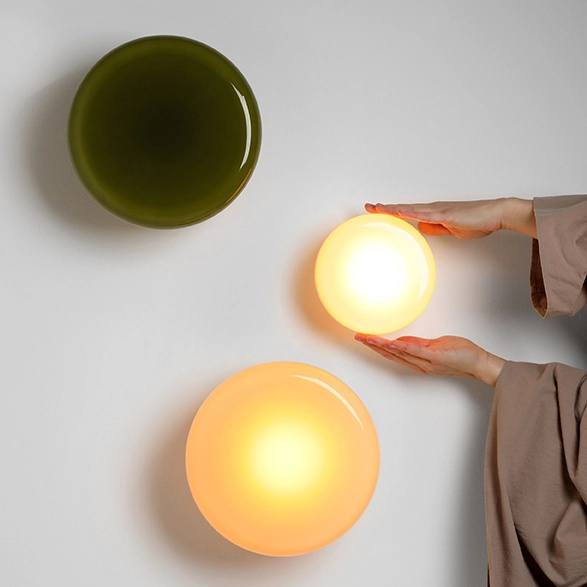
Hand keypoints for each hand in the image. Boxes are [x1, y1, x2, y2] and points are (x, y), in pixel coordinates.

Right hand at [355, 334, 505, 386]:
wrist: (479, 364)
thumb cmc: (461, 354)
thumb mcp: (436, 346)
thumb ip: (418, 344)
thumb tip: (402, 340)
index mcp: (418, 360)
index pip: (393, 352)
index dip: (377, 346)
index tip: (365, 338)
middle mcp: (419, 364)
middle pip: (391, 354)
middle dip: (373, 345)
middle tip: (359, 337)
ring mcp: (426, 361)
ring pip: (399, 353)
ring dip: (382, 346)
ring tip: (368, 339)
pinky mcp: (435, 357)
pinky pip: (415, 351)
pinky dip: (402, 347)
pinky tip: (391, 343)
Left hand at [365, 197, 536, 238]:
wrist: (495, 214)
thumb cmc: (477, 221)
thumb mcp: (451, 229)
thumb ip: (435, 228)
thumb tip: (421, 228)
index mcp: (433, 213)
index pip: (407, 211)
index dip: (391, 211)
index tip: (377, 210)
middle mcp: (433, 208)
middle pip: (404, 207)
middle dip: (385, 207)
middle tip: (368, 206)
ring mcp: (439, 210)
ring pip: (411, 208)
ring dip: (393, 208)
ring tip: (377, 207)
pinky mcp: (447, 214)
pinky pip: (425, 214)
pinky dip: (411, 212)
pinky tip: (400, 211)